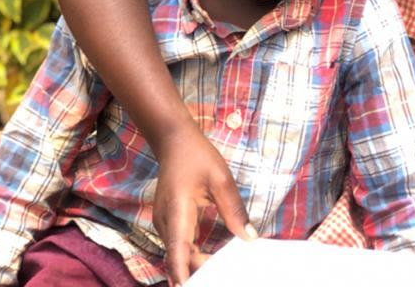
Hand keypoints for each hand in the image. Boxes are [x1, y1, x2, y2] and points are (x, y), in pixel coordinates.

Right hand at [153, 127, 254, 285]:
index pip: (177, 250)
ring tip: (221, 270)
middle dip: (199, 270)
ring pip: (178, 253)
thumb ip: (234, 210)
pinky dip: (192, 254)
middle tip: (226, 273)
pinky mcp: (170, 222)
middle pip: (179, 257)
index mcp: (176, 211)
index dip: (183, 272)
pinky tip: (210, 259)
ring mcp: (165, 222)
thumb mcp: (221, 179)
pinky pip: (179, 244)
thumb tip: (249, 237)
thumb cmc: (197, 156)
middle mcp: (165, 222)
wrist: (174, 141)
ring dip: (196, 264)